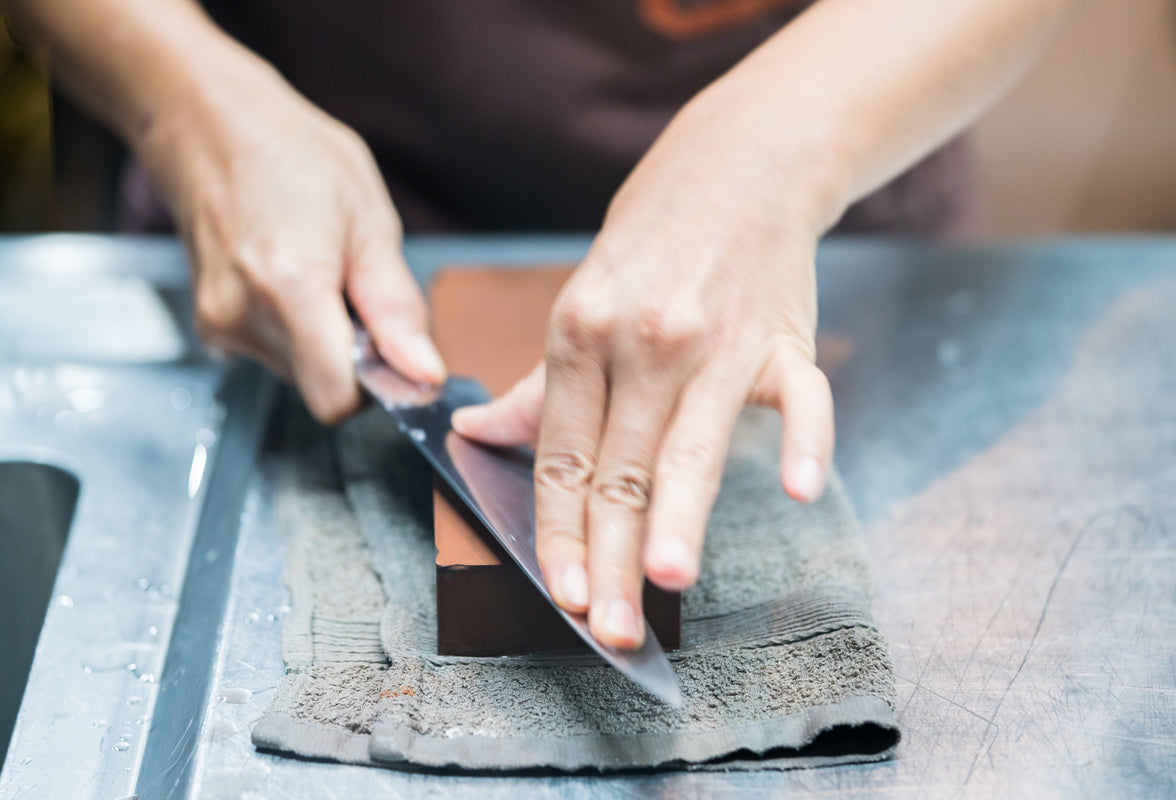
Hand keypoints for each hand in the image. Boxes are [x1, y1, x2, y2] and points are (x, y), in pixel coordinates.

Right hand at [138, 53, 444, 421]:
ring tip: (320, 273)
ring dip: (325, 341)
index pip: (338, 399)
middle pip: (323, 387)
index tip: (394, 348)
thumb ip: (398, 309)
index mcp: (290, 286)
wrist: (211, 127)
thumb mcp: (371, 222)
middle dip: (354, 355)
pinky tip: (290, 279)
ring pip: (301, 373)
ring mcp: (220, 325)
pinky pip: (274, 355)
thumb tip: (425, 375)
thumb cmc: (295, 158)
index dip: (377, 384)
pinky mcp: (210, 327)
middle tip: (355, 288)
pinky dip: (296, 332)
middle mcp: (244, 316)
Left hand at [453, 88, 836, 649]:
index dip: (558, 528)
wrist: (740, 165)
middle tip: (607, 629)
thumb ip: (534, 387)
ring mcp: (718, 341)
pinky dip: (801, 439)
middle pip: (621, 467)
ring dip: (678, 515)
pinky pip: (799, 396)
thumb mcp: (581, 300)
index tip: (558, 592)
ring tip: (665, 580)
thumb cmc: (652, 243)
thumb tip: (471, 433)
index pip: (563, 454)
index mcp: (580, 332)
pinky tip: (794, 488)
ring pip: (691, 444)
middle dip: (610, 555)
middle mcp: (643, 340)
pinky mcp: (785, 338)